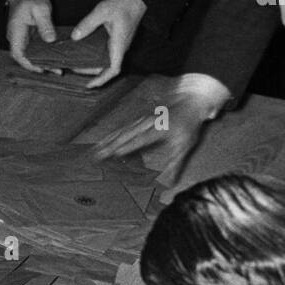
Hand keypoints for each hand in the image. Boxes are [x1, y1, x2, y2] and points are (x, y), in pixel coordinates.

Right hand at [6, 0, 56, 72]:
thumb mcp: (40, 8)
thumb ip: (45, 25)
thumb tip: (50, 40)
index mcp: (16, 31)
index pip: (18, 54)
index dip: (28, 64)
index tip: (42, 69)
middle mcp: (16, 37)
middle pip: (24, 57)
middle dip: (39, 66)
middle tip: (56, 70)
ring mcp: (21, 37)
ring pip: (29, 54)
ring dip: (42, 61)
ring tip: (58, 67)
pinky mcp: (27, 35)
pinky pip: (34, 48)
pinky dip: (43, 54)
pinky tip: (54, 57)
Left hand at [70, 0, 148, 88]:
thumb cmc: (123, 3)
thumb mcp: (102, 10)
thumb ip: (88, 23)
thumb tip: (75, 37)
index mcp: (119, 44)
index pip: (113, 69)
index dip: (102, 79)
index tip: (89, 85)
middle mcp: (120, 47)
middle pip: (107, 68)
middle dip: (92, 73)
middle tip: (74, 71)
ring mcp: (119, 43)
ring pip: (107, 61)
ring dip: (94, 65)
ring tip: (77, 64)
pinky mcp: (117, 38)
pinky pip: (107, 53)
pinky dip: (97, 57)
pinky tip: (86, 53)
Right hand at [93, 87, 221, 184]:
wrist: (188, 102)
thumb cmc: (187, 125)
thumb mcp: (185, 146)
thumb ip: (176, 164)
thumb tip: (171, 183)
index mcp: (158, 129)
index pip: (140, 139)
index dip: (129, 146)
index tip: (116, 153)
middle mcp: (146, 123)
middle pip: (125, 134)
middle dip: (110, 145)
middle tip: (97, 155)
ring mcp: (140, 119)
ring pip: (121, 130)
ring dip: (107, 140)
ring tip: (96, 149)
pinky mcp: (138, 118)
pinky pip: (122, 127)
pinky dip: (111, 134)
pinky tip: (103, 141)